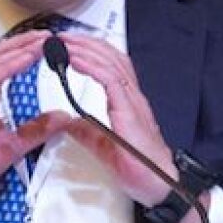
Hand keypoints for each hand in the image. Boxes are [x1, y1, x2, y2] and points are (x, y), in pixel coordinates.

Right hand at [0, 31, 71, 222]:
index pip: (7, 65)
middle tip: (49, 36)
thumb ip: (37, 130)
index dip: (26, 52)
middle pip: (2, 56)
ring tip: (41, 41)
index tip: (47, 46)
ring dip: (21, 48)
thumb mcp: (15, 145)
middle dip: (26, 42)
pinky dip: (9, 65)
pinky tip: (25, 58)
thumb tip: (61, 119)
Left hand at [54, 34, 176, 207]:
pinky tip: (77, 61)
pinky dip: (93, 67)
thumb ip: (88, 133)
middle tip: (63, 37)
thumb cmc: (142, 168)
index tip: (70, 45)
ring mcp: (133, 102)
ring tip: (66, 43)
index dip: (92, 51)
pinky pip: (111, 81)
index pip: (111, 65)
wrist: (160, 185)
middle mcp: (133, 97)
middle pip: (111, 57)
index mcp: (127, 102)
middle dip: (86, 43)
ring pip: (111, 63)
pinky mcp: (130, 112)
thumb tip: (70, 124)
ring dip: (86, 49)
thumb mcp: (104, 147)